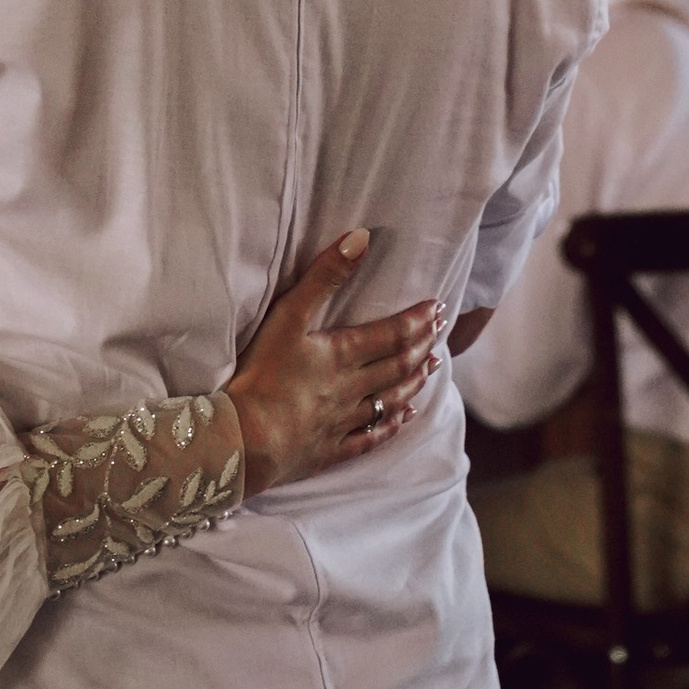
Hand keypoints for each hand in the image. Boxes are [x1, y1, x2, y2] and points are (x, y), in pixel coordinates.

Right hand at [227, 232, 442, 497]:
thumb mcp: (288, 316)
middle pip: (397, 366)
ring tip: (433, 367)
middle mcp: (352, 388)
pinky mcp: (330, 450)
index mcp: (343, 354)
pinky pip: (370, 438)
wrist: (246, 439)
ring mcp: (343, 421)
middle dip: (422, 345)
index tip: (437, 307)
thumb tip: (361, 238)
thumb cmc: (262, 373)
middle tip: (441, 331)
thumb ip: (324, 276)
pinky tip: (405, 416)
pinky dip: (392, 425)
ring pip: (390, 400)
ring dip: (414, 381)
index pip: (392, 334)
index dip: (417, 320)